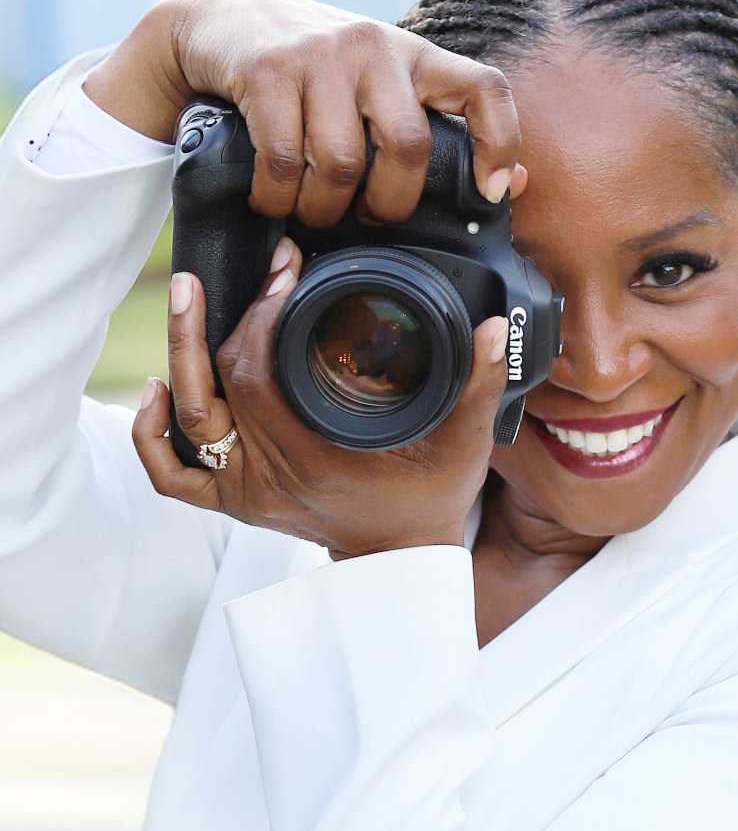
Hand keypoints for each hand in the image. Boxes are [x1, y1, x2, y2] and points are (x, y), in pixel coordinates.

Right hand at [84, 0, 526, 223]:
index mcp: (413, 55)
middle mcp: (374, 46)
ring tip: (310, 210)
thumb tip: (512, 184)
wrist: (218, 21)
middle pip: (407, 146)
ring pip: (340, 164)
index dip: (498, 142)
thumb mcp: (376, 88)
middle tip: (364, 216)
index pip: (483, 87)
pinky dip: (276, 198)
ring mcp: (319, 54)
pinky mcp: (266, 70)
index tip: (486, 191)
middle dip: (388, 204)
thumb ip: (434, 130)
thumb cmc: (312, 73)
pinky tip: (271, 198)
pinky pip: (283, 162)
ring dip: (322, 209)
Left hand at [132, 240, 508, 557]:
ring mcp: (245, 492)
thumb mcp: (464, 446)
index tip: (289, 272)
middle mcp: (269, 478)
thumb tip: (492, 331)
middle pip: (220, 387)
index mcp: (314, 460)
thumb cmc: (430, 500)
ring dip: (179, 354)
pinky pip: (171, 474)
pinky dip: (151, 433)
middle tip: (242, 269)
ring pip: (188, 421)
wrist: (401, 561)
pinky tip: (154, 387)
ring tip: (187, 296)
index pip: (261, 375)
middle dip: (228, 318)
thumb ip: (479, 387)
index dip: (265, 315)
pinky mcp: (234, 501)